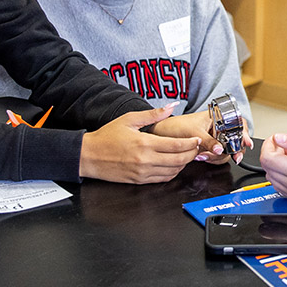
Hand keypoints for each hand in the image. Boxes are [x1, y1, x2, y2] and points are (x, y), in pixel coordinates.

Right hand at [79, 105, 200, 182]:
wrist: (88, 156)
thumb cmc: (107, 136)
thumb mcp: (129, 119)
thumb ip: (153, 114)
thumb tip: (171, 106)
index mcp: (145, 143)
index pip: (177, 145)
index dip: (191, 143)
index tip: (197, 139)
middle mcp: (145, 160)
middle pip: (179, 160)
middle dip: (191, 154)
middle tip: (196, 148)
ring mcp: (143, 172)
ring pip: (173, 171)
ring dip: (183, 164)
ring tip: (186, 155)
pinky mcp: (139, 181)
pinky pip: (162, 179)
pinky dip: (172, 173)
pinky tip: (173, 165)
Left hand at [150, 108, 253, 164]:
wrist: (162, 135)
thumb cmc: (176, 126)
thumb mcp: (194, 132)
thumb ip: (208, 141)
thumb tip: (221, 149)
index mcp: (217, 118)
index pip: (238, 124)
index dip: (244, 133)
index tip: (246, 143)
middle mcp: (218, 128)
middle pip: (234, 141)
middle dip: (230, 150)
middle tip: (227, 154)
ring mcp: (214, 139)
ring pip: (226, 152)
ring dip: (217, 156)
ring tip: (202, 154)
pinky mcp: (209, 149)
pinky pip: (217, 157)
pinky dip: (211, 159)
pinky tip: (201, 156)